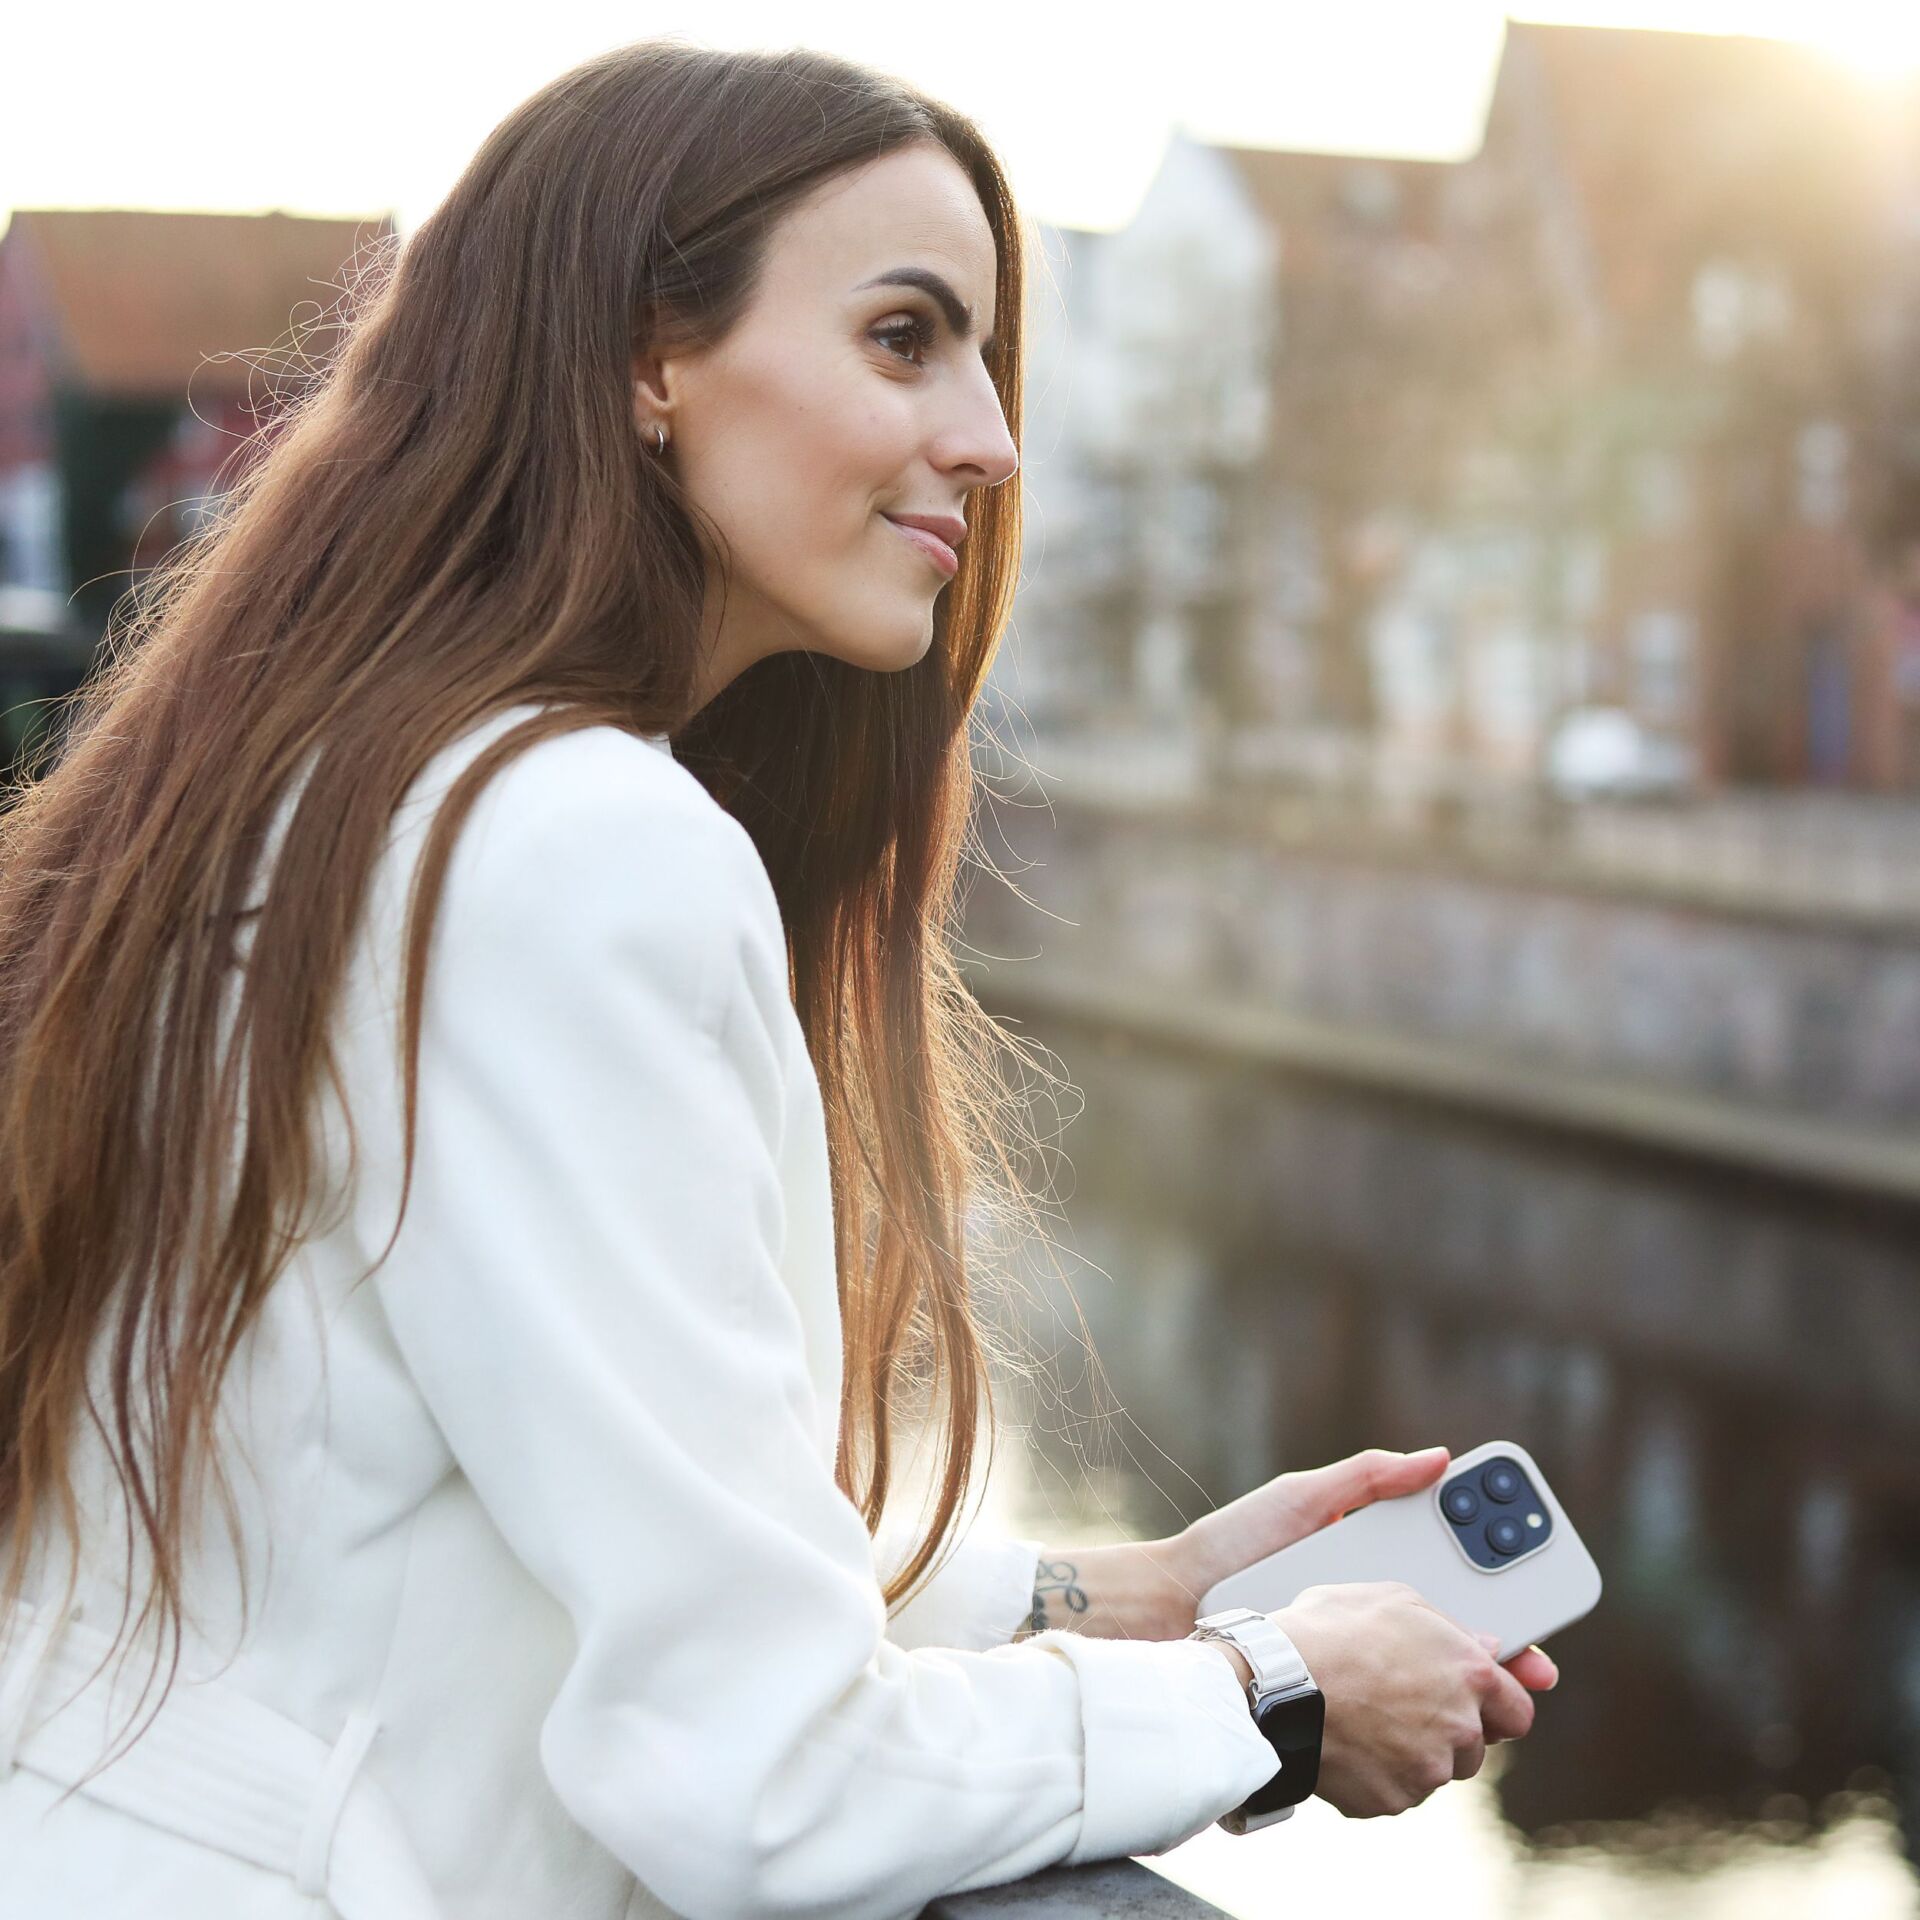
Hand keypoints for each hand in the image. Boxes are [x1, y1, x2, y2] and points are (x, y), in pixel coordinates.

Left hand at [1173, 1446, 1559, 1694]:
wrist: (1177, 1604)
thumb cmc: (1237, 1545)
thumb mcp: (1302, 1498)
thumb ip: (1367, 1478)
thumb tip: (1437, 1458)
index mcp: (1372, 1566)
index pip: (1449, 1574)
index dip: (1498, 1581)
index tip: (1538, 1581)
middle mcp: (1370, 1614)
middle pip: (1453, 1633)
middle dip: (1503, 1644)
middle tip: (1538, 1659)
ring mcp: (1353, 1655)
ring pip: (1431, 1677)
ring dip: (1475, 1686)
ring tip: (1504, 1683)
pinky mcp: (1334, 1690)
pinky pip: (1388, 1707)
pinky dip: (1426, 1716)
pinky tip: (1449, 1717)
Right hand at [1273, 1581, 1537, 1816]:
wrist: (1276, 1685)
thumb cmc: (1328, 1632)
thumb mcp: (1392, 1600)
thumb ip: (1448, 1627)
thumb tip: (1485, 1648)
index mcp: (1468, 1673)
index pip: (1517, 1709)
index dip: (1500, 1705)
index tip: (1489, 1707)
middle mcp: (1459, 1727)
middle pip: (1474, 1744)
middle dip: (1448, 1728)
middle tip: (1402, 1702)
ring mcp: (1427, 1769)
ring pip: (1434, 1769)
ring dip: (1413, 1752)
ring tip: (1365, 1717)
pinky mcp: (1393, 1798)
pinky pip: (1396, 1790)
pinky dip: (1378, 1772)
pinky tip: (1349, 1740)